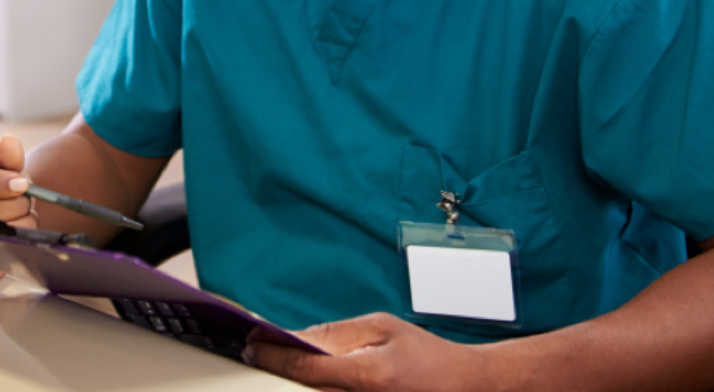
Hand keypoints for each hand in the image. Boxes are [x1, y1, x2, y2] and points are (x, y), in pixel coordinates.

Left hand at [244, 313, 476, 391]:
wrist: (463, 385)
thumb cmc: (427, 355)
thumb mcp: (383, 328)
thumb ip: (337, 334)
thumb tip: (297, 337)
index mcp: (367, 375)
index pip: (304, 366)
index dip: (271, 354)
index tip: (250, 345)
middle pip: (302, 390)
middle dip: (278, 369)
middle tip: (256, 352)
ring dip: (295, 381)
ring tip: (278, 362)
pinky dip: (315, 388)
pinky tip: (307, 377)